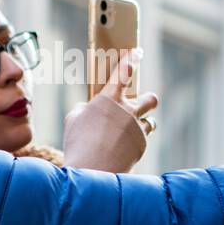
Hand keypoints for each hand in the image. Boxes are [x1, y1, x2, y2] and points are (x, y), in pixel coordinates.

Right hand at [62, 49, 157, 172]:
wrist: (93, 171)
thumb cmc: (78, 144)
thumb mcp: (73, 120)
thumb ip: (85, 109)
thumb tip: (91, 110)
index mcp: (109, 99)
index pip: (124, 72)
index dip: (132, 60)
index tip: (137, 53)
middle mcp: (128, 111)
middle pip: (150, 98)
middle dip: (148, 99)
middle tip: (141, 104)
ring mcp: (137, 128)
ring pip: (149, 122)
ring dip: (141, 125)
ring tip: (126, 135)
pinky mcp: (142, 146)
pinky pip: (141, 141)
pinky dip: (133, 144)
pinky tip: (119, 152)